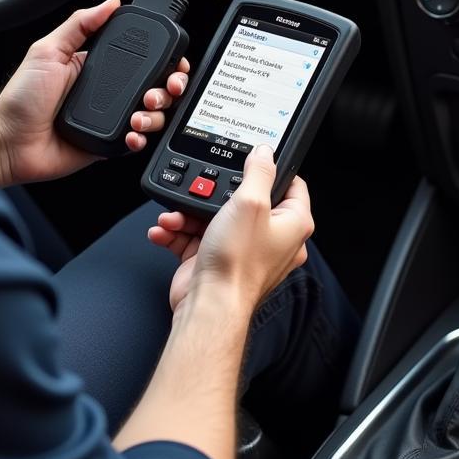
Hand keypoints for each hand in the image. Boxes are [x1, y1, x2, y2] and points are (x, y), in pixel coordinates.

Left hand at [0, 0, 189, 184]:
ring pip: (154, 115)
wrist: (9, 142)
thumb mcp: (48, 50)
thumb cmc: (21, 98)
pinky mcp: (109, 143)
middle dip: (169, 88)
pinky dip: (142, 137)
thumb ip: (80, 24)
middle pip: (157, 87)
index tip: (173, 62)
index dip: (165, 60)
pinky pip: (138, 141)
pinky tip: (132, 133)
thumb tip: (110, 2)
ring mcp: (111, 119)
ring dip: (156, 114)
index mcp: (98, 67)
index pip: (143, 59)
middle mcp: (109, 92)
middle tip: (163, 90)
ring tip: (140, 114)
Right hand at [147, 144, 313, 313]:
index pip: (291, 186)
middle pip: (246, 200)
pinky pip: (195, 237)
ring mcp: (242, 251)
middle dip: (215, 193)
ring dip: (188, 213)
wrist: (208, 305)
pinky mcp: (215, 261)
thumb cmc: (237, 263)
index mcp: (292, 224)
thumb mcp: (250, 202)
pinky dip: (179, 232)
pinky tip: (166, 229)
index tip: (255, 159)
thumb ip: (259, 172)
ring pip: (214, 218)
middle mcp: (271, 238)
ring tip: (176, 213)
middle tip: (204, 188)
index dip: (274, 169)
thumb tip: (265, 152)